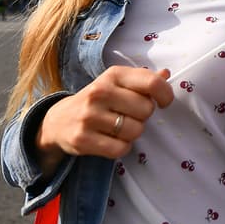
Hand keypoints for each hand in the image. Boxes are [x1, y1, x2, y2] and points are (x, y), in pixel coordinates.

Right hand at [35, 66, 174, 174]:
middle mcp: (99, 92)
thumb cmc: (97, 100)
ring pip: (135, 131)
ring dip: (132, 133)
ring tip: (118, 128)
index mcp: (112, 75)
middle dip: (143, 116)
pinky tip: (111, 140)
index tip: (164, 102)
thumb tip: (166, 74)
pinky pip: (121, 149)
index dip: (165, 94)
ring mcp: (89, 116)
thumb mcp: (116, 84)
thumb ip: (142, 80)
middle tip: (129, 116)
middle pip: (146, 110)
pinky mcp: (83, 139)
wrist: (58, 121)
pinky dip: (121, 148)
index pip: (151, 83)